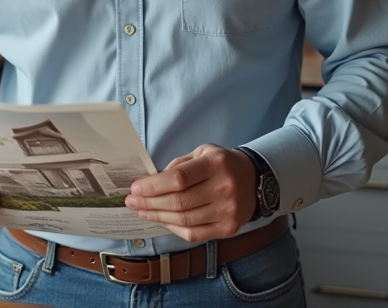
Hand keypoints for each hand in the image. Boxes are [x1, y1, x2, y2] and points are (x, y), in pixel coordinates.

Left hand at [125, 144, 256, 242]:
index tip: (135, 188)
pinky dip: (174, 229)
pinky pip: (194, 234)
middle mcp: (224, 188)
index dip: (153, 186)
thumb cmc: (222, 164)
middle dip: (150, 203)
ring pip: (184, 221)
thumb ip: (178, 166)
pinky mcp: (229, 228)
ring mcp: (228, 211)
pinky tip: (162, 220)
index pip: (179, 179)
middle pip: (179, 202)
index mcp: (215, 164)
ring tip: (142, 211)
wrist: (255, 179)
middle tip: (132, 201)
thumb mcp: (202, 153)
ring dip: (158, 217)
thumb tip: (150, 183)